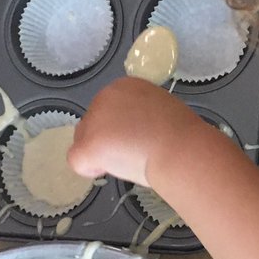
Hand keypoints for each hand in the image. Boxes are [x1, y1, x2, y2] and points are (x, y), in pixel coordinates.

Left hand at [68, 78, 202, 185]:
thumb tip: (136, 131)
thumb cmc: (181, 134)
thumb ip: (142, 115)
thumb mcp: (162, 111)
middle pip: (92, 123)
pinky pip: (77, 160)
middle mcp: (105, 96)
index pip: (108, 109)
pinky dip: (90, 169)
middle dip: (106, 141)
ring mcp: (94, 119)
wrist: (179, 148)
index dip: (119, 129)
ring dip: (99, 154)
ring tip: (125, 162)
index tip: (138, 139)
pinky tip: (108, 170)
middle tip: (131, 153)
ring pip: (83, 140)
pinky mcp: (88, 143)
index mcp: (125, 87)